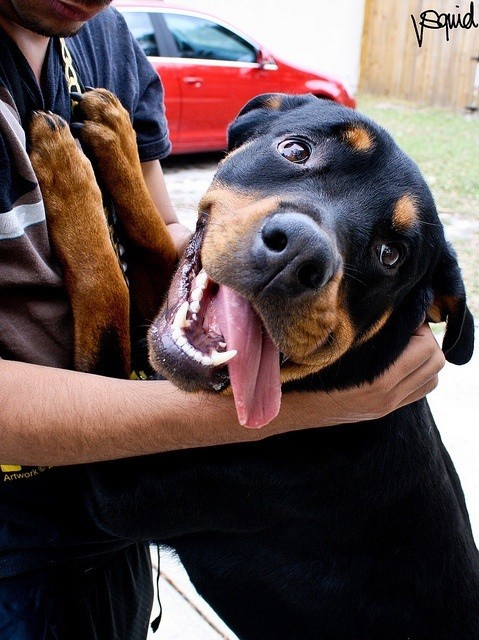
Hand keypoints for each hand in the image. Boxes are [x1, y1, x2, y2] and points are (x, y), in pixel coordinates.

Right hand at [285, 323, 444, 428]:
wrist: (287, 408)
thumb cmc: (304, 372)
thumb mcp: (332, 347)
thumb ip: (364, 331)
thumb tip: (390, 307)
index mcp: (379, 380)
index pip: (426, 347)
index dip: (419, 325)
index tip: (404, 313)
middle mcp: (387, 397)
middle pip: (436, 363)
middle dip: (427, 339)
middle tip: (406, 325)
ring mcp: (386, 406)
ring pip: (432, 379)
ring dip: (425, 358)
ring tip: (404, 342)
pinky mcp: (381, 410)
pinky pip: (418, 391)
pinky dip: (417, 373)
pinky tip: (397, 360)